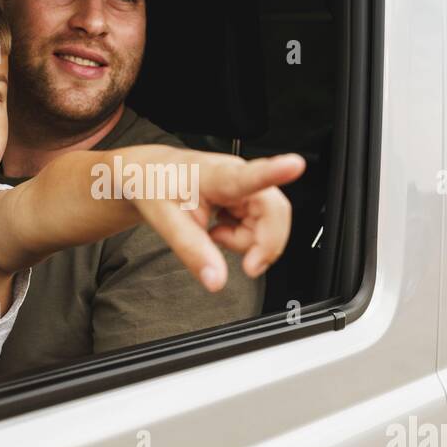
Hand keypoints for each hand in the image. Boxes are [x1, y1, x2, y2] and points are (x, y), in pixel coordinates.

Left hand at [127, 149, 304, 291]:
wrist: (151, 174)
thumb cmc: (157, 187)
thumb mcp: (165, 223)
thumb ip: (193, 252)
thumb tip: (216, 281)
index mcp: (217, 176)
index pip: (250, 175)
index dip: (276, 171)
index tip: (295, 165)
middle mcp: (239, 175)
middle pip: (274, 213)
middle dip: (264, 244)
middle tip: (246, 266)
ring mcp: (246, 186)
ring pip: (269, 223)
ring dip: (249, 242)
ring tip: (216, 236)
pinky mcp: (248, 196)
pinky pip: (261, 226)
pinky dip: (244, 238)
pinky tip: (221, 229)